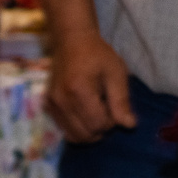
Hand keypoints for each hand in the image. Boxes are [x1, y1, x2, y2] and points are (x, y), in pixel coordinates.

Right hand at [45, 24, 134, 142]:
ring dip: (89, 130)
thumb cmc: (98, 55)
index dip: (111, 121)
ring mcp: (51, 104)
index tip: (114, 105)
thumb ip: (121, 101)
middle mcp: (61, 101)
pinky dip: (77, 127)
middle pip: (85, 134)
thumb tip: (129, 126)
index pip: (98, 124)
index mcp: (79, 90)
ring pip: (73, 136)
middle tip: (106, 108)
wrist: (71, 41)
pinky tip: (84, 112)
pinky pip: (64, 129)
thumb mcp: (116, 73)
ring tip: (96, 111)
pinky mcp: (48, 106)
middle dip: (100, 128)